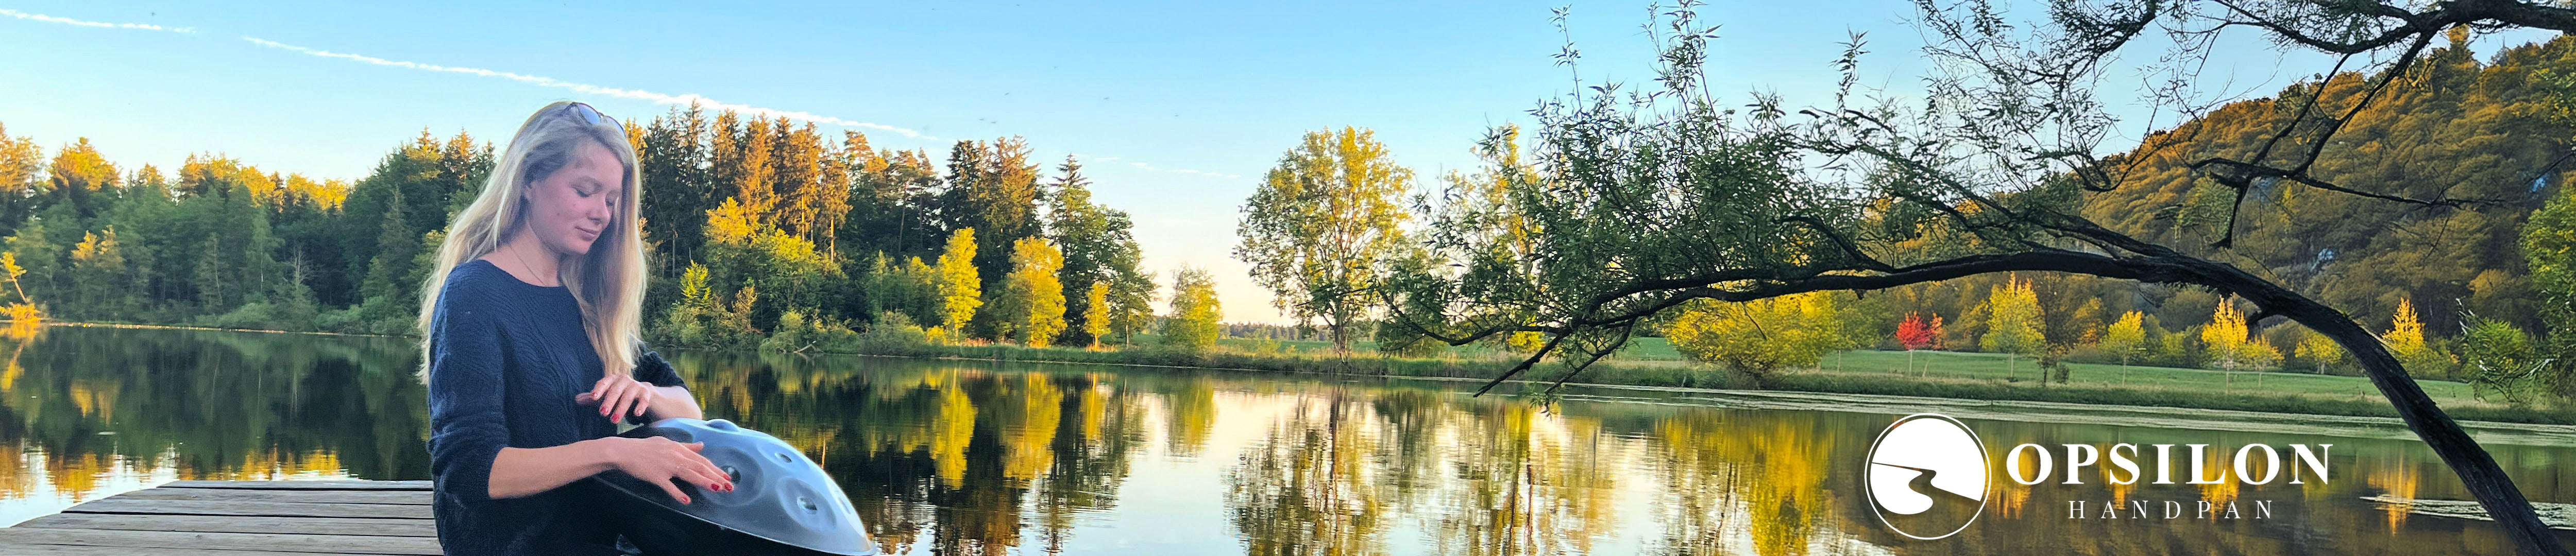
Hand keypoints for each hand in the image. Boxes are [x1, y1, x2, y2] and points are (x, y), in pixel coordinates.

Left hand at [576, 373, 656, 422]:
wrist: (645, 394)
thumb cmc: (621, 396)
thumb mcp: (607, 396)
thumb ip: (593, 398)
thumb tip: (576, 399)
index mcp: (613, 379)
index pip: (605, 382)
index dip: (599, 389)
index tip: (593, 397)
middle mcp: (625, 379)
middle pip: (616, 390)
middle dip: (609, 401)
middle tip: (603, 413)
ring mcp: (637, 385)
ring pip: (628, 396)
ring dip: (621, 408)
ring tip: (614, 420)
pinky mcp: (647, 393)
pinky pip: (644, 399)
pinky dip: (640, 406)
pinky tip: (637, 414)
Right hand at [599, 436, 732, 503]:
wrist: (624, 451)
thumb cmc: (646, 447)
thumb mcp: (667, 442)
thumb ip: (686, 446)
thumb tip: (702, 445)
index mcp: (679, 449)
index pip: (702, 460)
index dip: (715, 468)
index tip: (727, 476)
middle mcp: (675, 456)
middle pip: (700, 467)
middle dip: (716, 476)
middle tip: (729, 486)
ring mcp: (666, 466)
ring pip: (689, 474)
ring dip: (704, 482)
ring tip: (717, 489)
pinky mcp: (655, 476)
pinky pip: (668, 486)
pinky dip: (677, 493)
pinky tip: (687, 500)